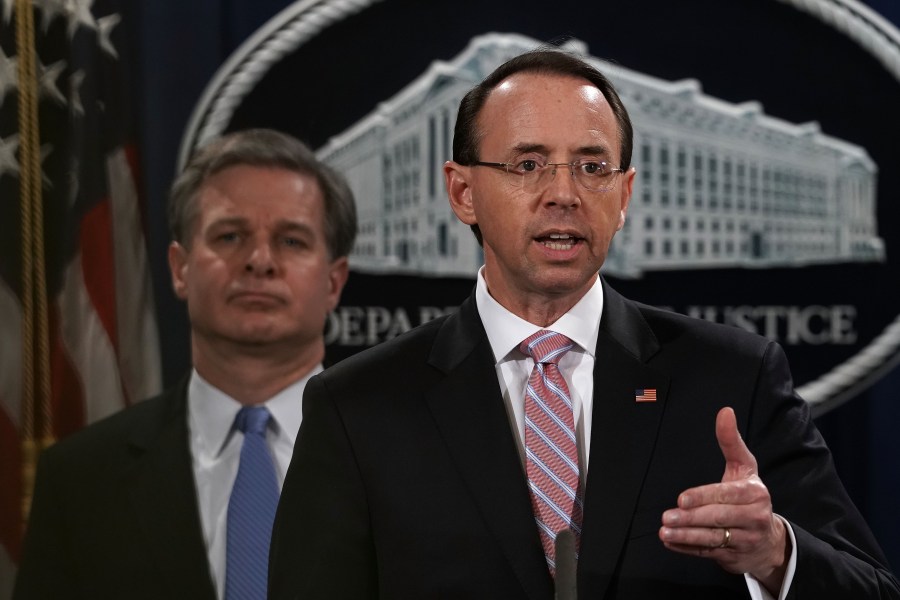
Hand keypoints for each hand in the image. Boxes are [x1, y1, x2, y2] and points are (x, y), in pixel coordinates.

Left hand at [659, 407, 789, 593]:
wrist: (770, 541)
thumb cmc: (750, 497)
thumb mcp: (744, 467)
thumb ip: (731, 441)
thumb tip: (725, 411)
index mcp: (755, 493)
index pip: (726, 495)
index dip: (703, 497)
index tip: (682, 499)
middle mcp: (754, 518)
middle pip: (718, 518)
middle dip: (690, 518)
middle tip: (667, 517)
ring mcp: (745, 540)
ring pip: (712, 539)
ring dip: (686, 537)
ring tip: (665, 532)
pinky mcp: (735, 557)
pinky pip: (708, 554)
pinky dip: (688, 550)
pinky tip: (671, 543)